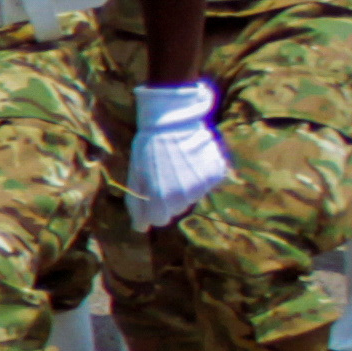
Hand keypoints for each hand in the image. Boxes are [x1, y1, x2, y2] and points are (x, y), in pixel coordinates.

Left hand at [125, 76, 229, 231]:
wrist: (172, 122)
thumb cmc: (149, 149)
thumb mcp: (135, 176)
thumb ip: (136, 205)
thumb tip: (140, 228)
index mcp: (160, 198)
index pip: (158, 220)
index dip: (152, 207)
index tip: (151, 191)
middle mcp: (184, 196)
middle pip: (176, 210)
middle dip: (168, 196)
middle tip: (164, 173)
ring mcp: (202, 186)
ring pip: (191, 198)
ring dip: (184, 186)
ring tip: (178, 165)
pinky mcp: (216, 175)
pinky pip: (207, 185)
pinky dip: (200, 177)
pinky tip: (192, 161)